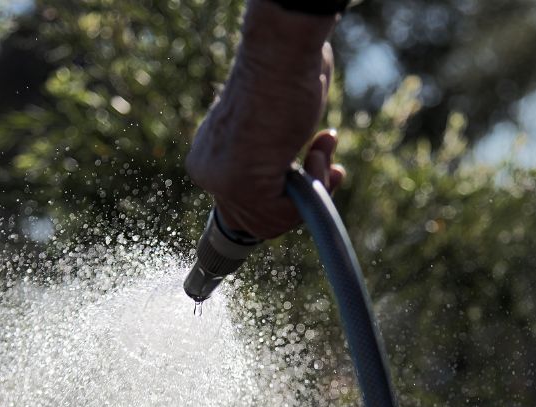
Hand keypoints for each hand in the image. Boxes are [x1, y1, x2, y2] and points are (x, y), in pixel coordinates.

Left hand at [186, 0, 345, 239]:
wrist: (283, 54)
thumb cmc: (284, 75)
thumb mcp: (276, 124)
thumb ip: (275, 153)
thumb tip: (292, 180)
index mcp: (209, 157)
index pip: (247, 204)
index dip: (288, 194)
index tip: (313, 166)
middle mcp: (209, 172)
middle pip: (260, 221)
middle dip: (303, 194)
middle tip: (326, 162)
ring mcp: (221, 182)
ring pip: (274, 223)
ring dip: (313, 188)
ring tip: (322, 149)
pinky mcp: (241, 186)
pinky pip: (285, 215)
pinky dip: (315, 187)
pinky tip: (318, 152)